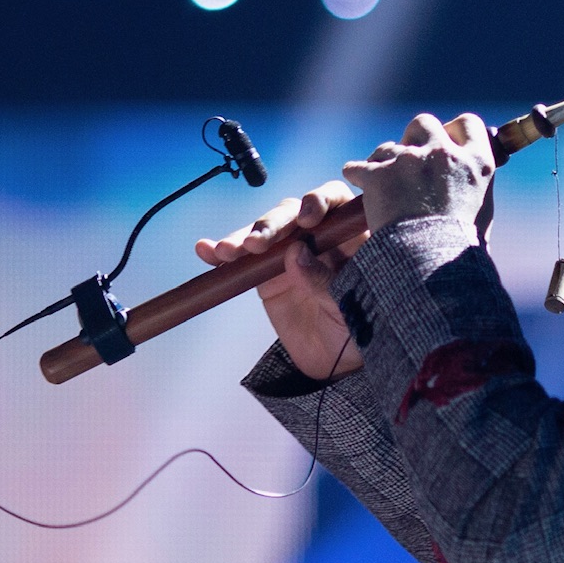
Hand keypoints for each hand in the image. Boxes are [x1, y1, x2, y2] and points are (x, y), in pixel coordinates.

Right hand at [196, 179, 362, 380]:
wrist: (335, 362)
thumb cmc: (357, 331)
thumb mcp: (349, 308)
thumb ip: (325, 281)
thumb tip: (296, 252)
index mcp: (351, 237)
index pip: (336, 202)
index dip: (320, 201)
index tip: (307, 218)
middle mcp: (319, 237)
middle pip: (292, 214)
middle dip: (271, 225)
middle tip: (255, 244)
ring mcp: (290, 253)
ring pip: (264, 232)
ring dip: (242, 238)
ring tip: (225, 252)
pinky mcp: (267, 273)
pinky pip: (243, 257)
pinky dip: (222, 252)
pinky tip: (206, 250)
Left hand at [342, 113, 494, 235]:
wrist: (428, 264)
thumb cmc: (458, 248)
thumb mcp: (482, 214)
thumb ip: (476, 187)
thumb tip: (471, 176)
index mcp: (477, 163)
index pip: (468, 124)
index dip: (453, 131)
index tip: (446, 140)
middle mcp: (444, 154)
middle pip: (423, 124)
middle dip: (414, 138)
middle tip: (410, 162)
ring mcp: (410, 161)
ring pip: (388, 147)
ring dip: (384, 161)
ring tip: (383, 184)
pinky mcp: (379, 174)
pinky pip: (359, 167)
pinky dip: (357, 174)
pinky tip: (359, 183)